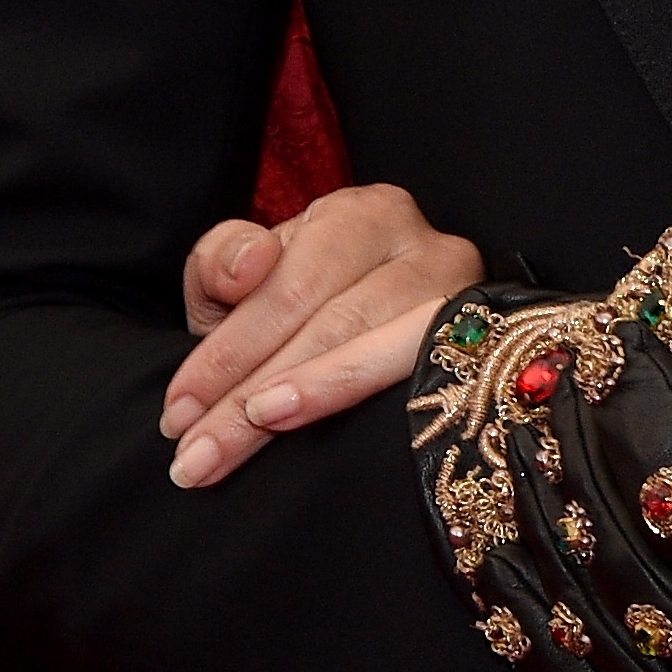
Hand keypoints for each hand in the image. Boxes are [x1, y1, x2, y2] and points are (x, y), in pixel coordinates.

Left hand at [167, 184, 486, 487]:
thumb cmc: (304, 313)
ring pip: (382, 345)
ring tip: (246, 441)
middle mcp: (424, 243)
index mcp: (361, 215)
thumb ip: (223, 263)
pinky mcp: (494, 340)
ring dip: (311, 399)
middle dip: (250, 394)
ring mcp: (465, 292)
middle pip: (330, 321)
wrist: (383, 339)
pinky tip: (334, 433)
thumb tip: (249, 266)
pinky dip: (376, 397)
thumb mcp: (248, 282)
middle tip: (197, 456)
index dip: (226, 353)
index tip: (177, 413)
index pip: (287, 286)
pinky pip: (434, 372)